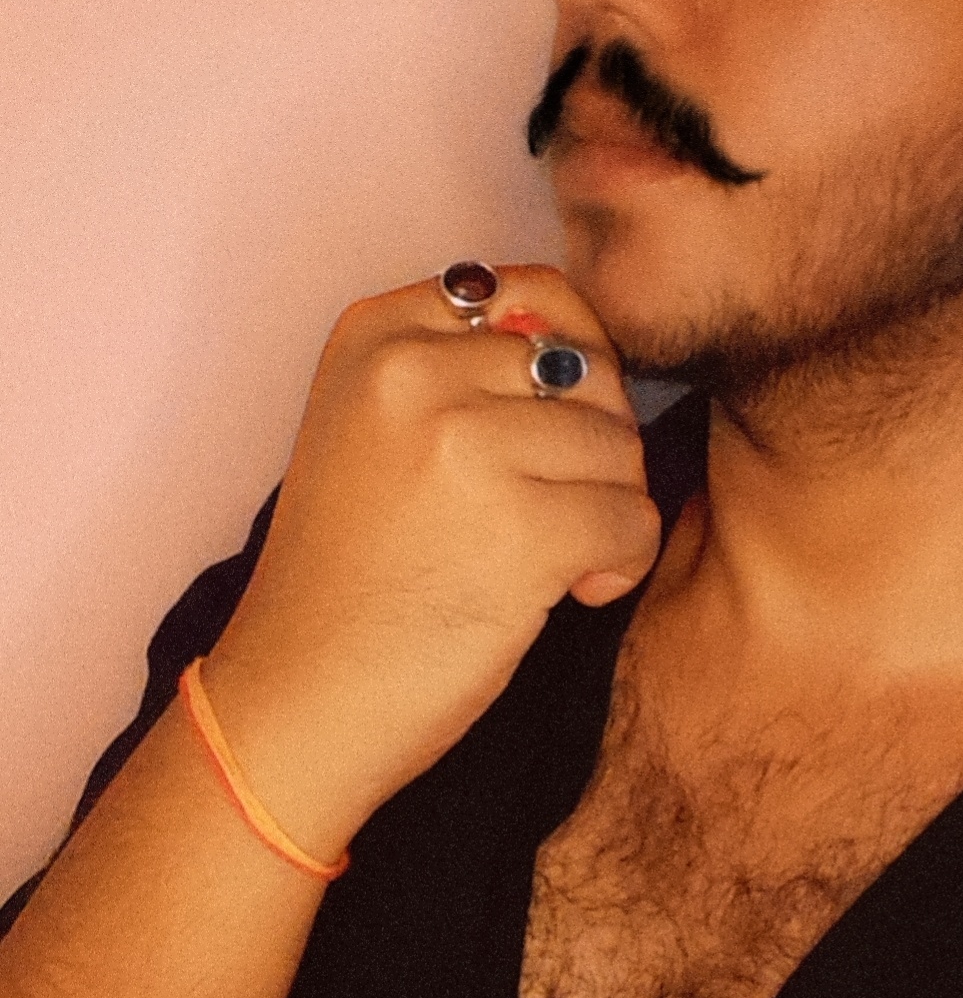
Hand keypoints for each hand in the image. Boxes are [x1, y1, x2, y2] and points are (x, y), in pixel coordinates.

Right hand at [198, 267, 661, 858]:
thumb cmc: (346, 582)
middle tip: (550, 512)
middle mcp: (415, 372)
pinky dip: (620, 565)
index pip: (536, 293)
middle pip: (589, 372)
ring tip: (551, 561)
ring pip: (620, 445)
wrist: (293, 704)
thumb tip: (590, 351)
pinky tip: (568, 595)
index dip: (571, 370)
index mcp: (374, 334)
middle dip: (593, 449)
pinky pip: (633, 518)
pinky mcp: (520, 527)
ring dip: (607, 511)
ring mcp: (465, 445)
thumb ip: (458, 371)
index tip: (543, 439)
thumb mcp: (370, 433)